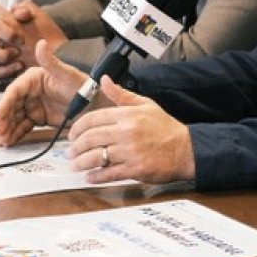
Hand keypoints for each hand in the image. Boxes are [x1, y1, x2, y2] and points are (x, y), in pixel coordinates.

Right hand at [0, 2, 67, 78]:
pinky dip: (2, 71)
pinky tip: (18, 67)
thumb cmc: (41, 33)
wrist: (51, 52)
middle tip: (17, 48)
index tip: (20, 37)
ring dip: (0, 57)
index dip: (2, 26)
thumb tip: (18, 12)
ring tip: (19, 57)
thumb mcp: (38, 17)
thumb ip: (27, 9)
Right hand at [0, 39, 88, 144]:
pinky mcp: (38, 118)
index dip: (4, 103)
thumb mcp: (66, 74)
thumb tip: (41, 43)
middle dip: (4, 120)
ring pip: (15, 118)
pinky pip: (23, 127)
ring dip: (8, 129)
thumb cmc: (82, 85)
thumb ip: (51, 61)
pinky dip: (16, 134)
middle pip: (11, 106)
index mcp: (33, 78)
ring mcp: (33, 105)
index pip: (14, 91)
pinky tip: (11, 142)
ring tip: (4, 140)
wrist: (95, 103)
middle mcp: (30, 91)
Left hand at [66, 75, 195, 183]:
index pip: (93, 119)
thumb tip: (104, 80)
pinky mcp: (134, 169)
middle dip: (75, 147)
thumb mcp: (146, 105)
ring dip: (81, 163)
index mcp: (128, 115)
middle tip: (71, 152)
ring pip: (95, 157)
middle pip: (90, 138)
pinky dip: (95, 176)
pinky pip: (108, 173)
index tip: (72, 135)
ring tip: (76, 165)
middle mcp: (127, 132)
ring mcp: (130, 151)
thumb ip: (122, 95)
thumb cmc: (166, 128)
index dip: (77, 128)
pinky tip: (90, 176)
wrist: (186, 150)